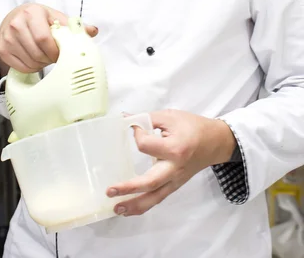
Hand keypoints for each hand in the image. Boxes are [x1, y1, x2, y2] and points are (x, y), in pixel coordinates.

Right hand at [0, 3, 97, 74]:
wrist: (14, 17)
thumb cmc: (37, 18)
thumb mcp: (54, 17)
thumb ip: (73, 26)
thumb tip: (93, 31)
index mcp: (32, 13)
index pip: (44, 38)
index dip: (55, 51)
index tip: (61, 53)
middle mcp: (16, 24)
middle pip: (38, 53)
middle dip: (50, 58)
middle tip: (54, 55)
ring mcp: (7, 38)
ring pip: (30, 62)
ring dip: (42, 64)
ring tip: (44, 56)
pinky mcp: (3, 49)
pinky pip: (21, 67)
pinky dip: (32, 67)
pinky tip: (35, 59)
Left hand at [107, 109, 235, 216]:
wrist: (216, 142)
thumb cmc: (193, 127)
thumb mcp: (171, 116)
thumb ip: (147, 118)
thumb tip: (125, 118)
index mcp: (175, 148)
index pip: (146, 146)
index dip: (137, 134)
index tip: (134, 126)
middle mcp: (175, 168)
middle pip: (150, 182)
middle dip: (128, 188)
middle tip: (110, 190)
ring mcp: (175, 180)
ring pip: (154, 198)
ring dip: (134, 205)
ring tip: (115, 208)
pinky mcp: (174, 185)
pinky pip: (158, 198)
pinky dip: (143, 205)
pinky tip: (128, 209)